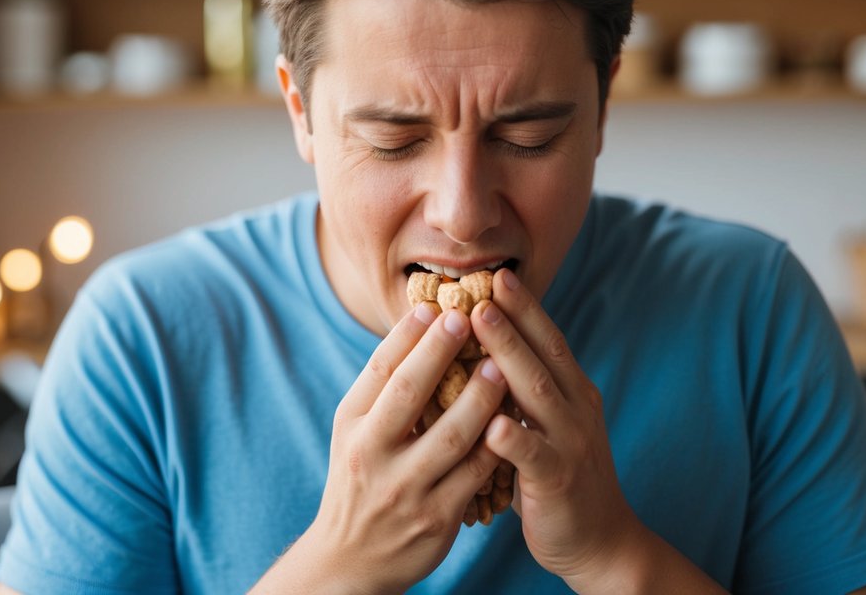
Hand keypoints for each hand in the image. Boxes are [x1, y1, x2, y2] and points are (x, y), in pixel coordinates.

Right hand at [260, 304, 508, 593]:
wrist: (351, 560)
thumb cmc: (361, 478)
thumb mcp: (354, 432)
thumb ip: (382, 388)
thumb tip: (419, 326)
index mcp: (351, 425)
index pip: (379, 371)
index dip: (407, 336)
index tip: (434, 305)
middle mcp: (371, 454)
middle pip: (408, 394)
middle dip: (438, 352)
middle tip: (467, 315)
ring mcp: (404, 488)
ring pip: (450, 435)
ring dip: (479, 397)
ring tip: (501, 365)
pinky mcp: (436, 518)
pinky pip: (475, 474)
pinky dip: (496, 444)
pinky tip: (514, 419)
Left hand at [471, 268, 643, 587]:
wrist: (601, 541)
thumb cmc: (555, 475)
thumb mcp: (543, 424)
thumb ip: (519, 390)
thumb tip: (478, 349)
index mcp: (570, 392)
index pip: (546, 339)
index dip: (523, 306)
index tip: (495, 273)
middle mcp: (575, 409)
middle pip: (541, 354)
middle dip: (512, 316)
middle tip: (483, 283)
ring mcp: (570, 443)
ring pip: (537, 393)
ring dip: (507, 354)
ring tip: (480, 324)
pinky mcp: (559, 481)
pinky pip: (534, 456)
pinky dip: (514, 438)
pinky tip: (492, 423)